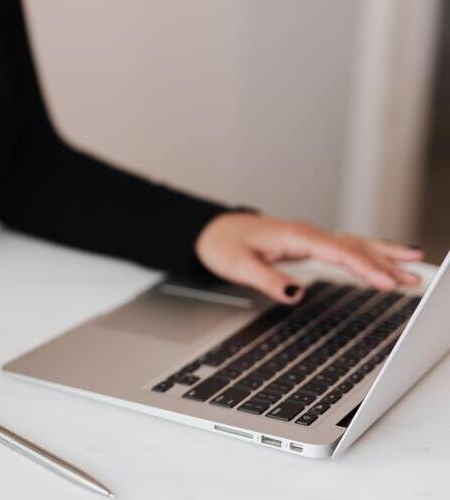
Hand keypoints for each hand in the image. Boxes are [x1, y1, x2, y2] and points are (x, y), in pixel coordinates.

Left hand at [195, 212, 422, 303]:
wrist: (211, 231)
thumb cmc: (223, 245)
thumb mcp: (239, 266)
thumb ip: (267, 279)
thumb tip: (295, 293)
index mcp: (296, 236)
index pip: (338, 253)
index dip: (364, 268)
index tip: (386, 282)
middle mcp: (307, 234)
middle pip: (354, 247)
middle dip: (386, 262)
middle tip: (414, 277)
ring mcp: (309, 238)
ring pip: (354, 245)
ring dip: (384, 255)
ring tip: (414, 265)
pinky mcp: (308, 245)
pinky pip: (344, 248)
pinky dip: (368, 253)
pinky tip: (385, 258)